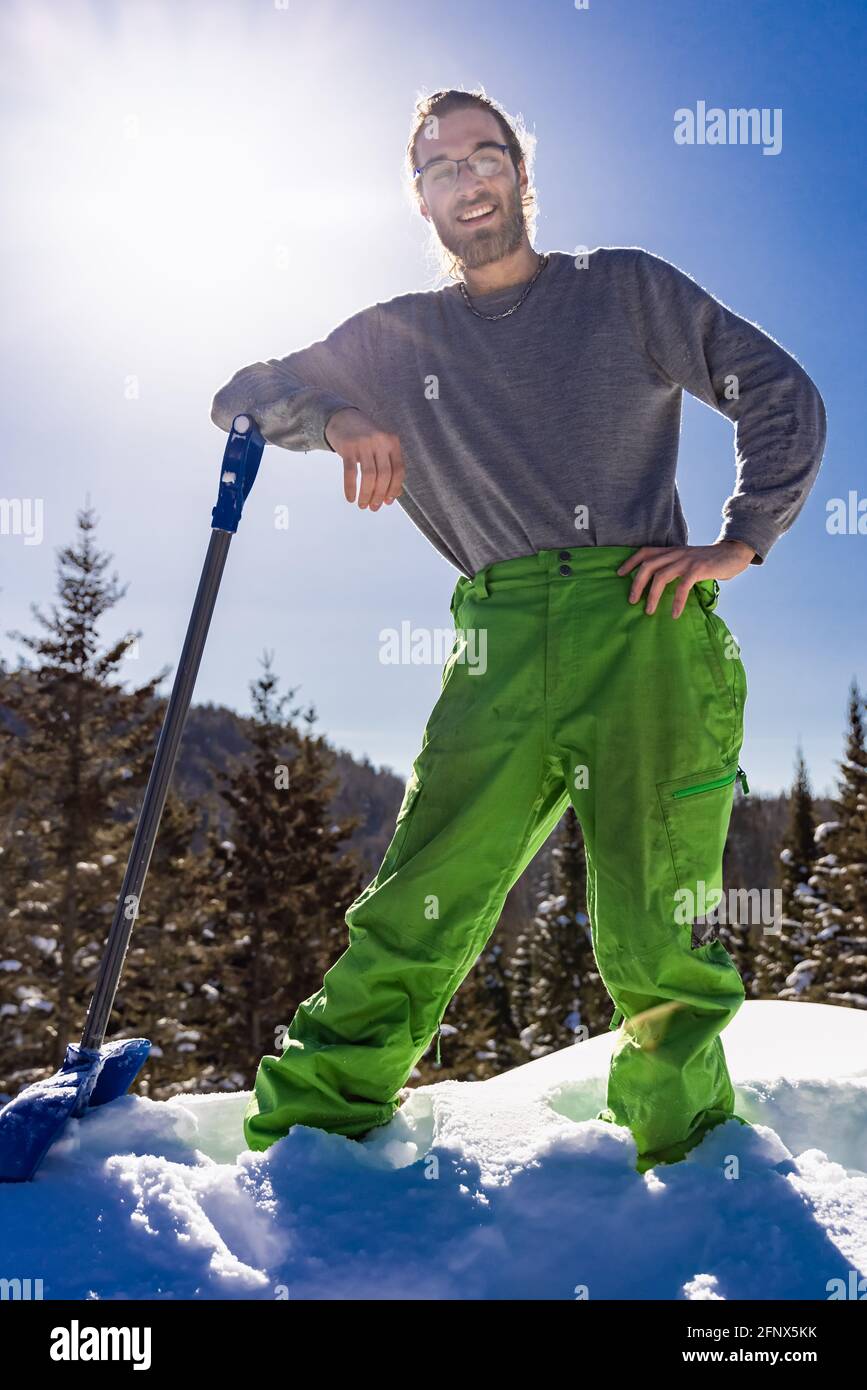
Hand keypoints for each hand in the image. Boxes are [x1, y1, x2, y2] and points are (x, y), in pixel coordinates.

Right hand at [324, 408, 404, 511]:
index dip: (394, 489)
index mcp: (393, 442)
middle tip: (373, 507)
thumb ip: (390, 467)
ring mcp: (364, 443)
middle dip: (379, 495)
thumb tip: (396, 494)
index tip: (388, 501)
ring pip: (369, 475)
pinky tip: (350, 498)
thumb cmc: (365, 438)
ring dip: (366, 494)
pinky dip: (350, 488)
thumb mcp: (382, 447)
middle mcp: (380, 441)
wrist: (343, 418)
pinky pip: (351, 472)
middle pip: (384, 475)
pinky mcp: (348, 446)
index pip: (399, 470)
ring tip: (362, 505)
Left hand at [617, 541, 755, 617]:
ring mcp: (686, 560)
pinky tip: (674, 614)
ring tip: (648, 611)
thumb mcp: (687, 560)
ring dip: (652, 595)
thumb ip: (674, 567)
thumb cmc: (709, 561)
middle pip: (648, 565)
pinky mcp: (698, 569)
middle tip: (631, 601)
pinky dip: (677, 601)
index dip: (630, 562)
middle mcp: (676, 553)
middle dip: (636, 583)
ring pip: (661, 576)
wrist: (733, 554)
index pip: (645, 552)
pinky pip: (683, 587)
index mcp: (671, 551)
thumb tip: (658, 584)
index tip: (619, 574)